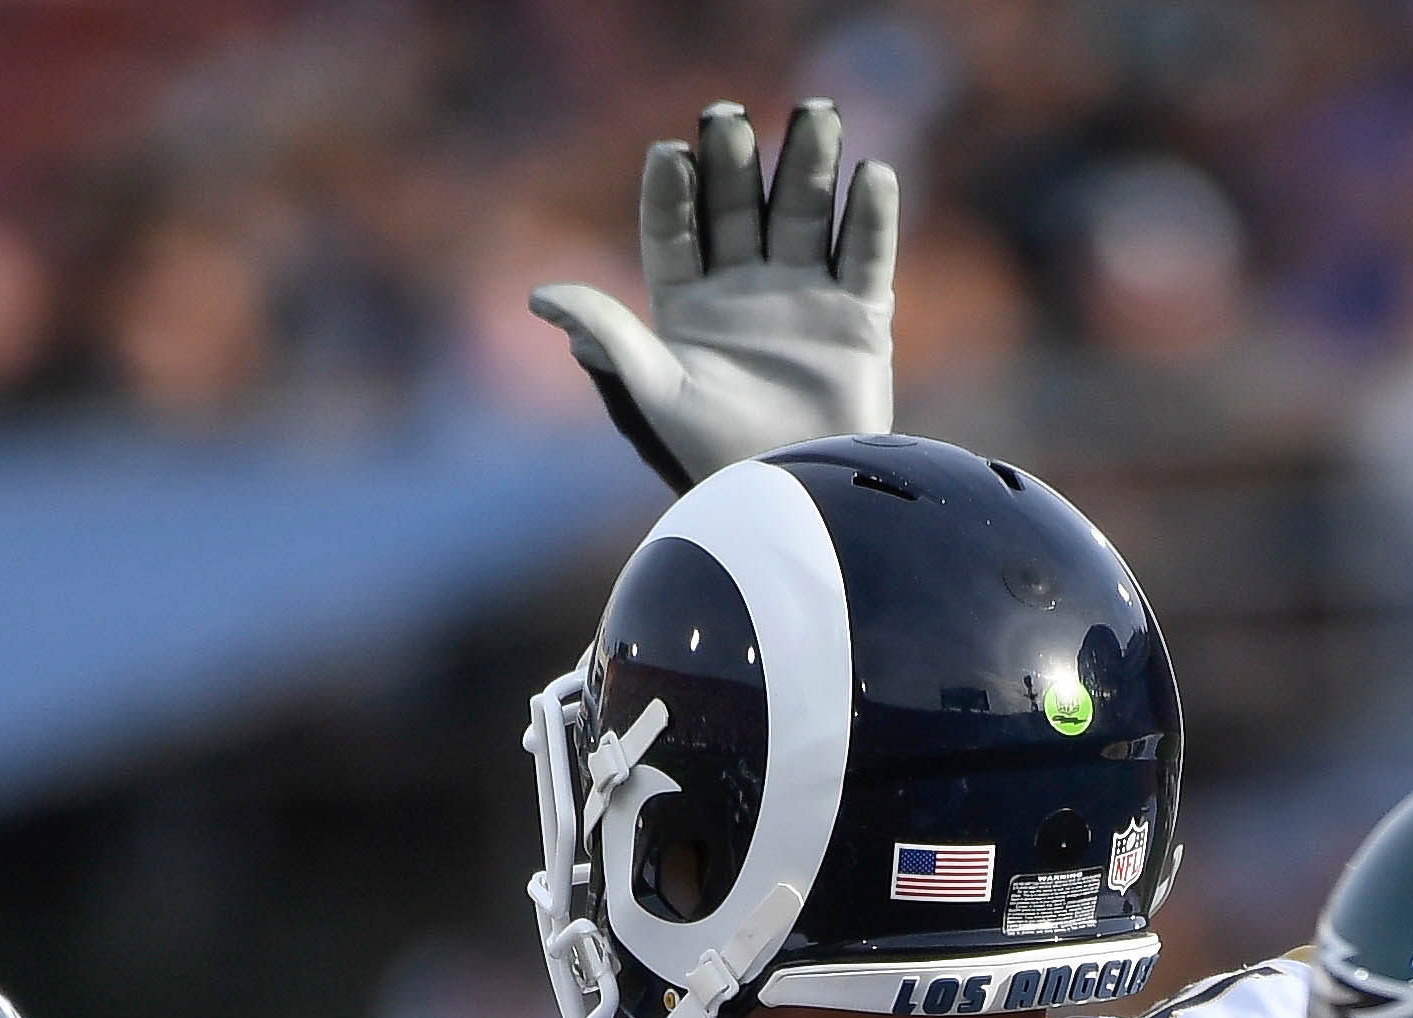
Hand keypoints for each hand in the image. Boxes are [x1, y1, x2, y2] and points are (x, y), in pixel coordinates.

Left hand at [532, 99, 895, 490]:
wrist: (801, 507)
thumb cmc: (719, 462)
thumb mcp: (657, 394)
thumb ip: (610, 335)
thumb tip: (538, 296)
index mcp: (686, 305)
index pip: (673, 228)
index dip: (671, 191)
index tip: (670, 154)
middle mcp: (743, 290)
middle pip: (738, 205)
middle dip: (736, 161)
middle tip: (729, 120)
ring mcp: (803, 297)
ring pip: (806, 212)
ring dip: (811, 162)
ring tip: (817, 114)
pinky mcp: (859, 318)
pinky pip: (868, 254)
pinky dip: (873, 216)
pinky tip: (873, 175)